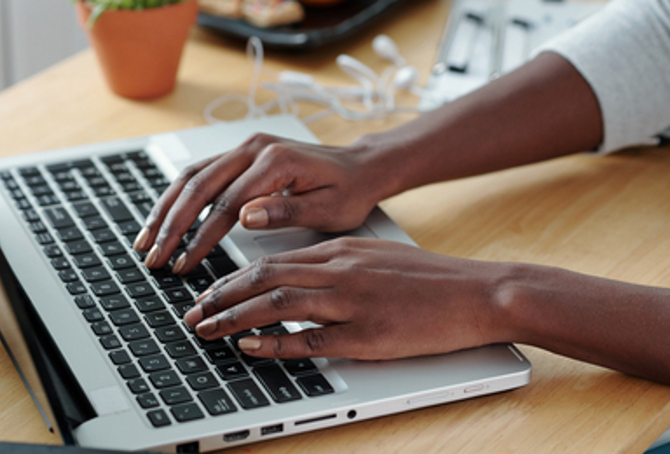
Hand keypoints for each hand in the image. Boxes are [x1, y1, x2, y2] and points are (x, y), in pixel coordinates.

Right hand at [133, 133, 389, 273]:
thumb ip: (286, 212)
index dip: (201, 238)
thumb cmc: (349, 191)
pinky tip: (163, 218)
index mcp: (275, 162)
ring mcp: (245, 148)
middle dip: (171, 225)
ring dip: (165, 209)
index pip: (226, 204)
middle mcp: (254, 149)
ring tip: (145, 240)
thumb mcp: (328, 209)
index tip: (185, 263)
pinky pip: (200, 173)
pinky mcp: (241, 155)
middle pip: (199, 186)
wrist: (361, 167)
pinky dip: (177, 197)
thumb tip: (244, 216)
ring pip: (192, 176)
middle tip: (153, 257)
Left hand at [182, 237, 511, 359]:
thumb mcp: (373, 257)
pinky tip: (250, 345)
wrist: (477, 292)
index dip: (232, 279)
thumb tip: (294, 279)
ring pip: (278, 302)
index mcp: (339, 251)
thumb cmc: (427, 278)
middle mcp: (339, 271)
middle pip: (265, 277)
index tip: (208, 292)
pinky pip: (311, 338)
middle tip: (193, 312)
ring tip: (206, 328)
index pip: (271, 261)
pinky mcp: (367, 333)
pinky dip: (275, 342)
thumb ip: (332, 265)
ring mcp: (352, 301)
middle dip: (221, 296)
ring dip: (235, 316)